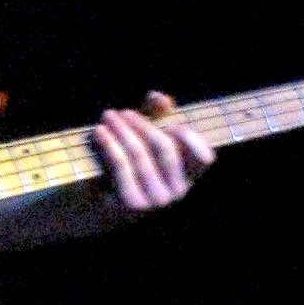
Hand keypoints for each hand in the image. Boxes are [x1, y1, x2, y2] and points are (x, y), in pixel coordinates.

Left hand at [92, 92, 213, 213]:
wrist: (102, 203)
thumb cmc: (129, 163)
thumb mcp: (146, 134)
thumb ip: (157, 112)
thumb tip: (160, 100)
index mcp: (189, 176)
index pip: (204, 158)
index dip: (191, 139)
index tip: (172, 125)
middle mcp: (179, 192)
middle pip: (165, 148)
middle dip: (143, 125)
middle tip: (123, 113)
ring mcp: (158, 201)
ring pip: (140, 154)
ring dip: (122, 130)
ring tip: (108, 116)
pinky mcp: (134, 205)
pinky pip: (121, 165)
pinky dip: (109, 144)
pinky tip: (99, 131)